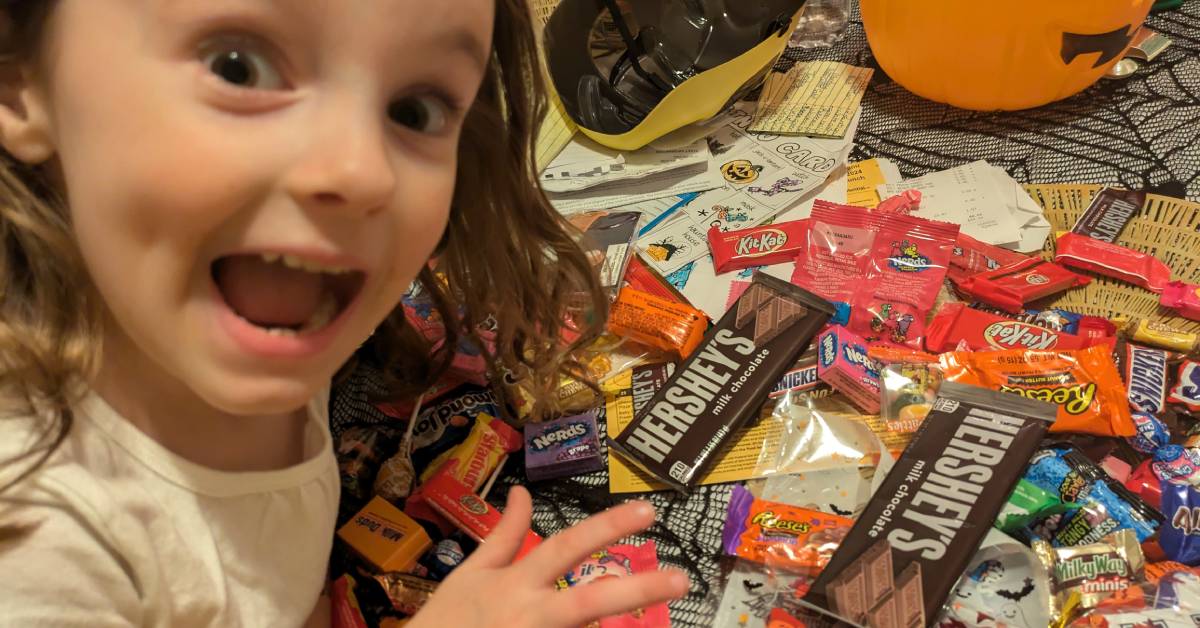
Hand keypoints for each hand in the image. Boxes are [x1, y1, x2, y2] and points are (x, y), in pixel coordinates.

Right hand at [407, 486, 688, 627]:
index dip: (606, 525)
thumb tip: (521, 491)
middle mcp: (530, 616)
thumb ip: (504, 534)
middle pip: (591, 601)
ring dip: (618, 626)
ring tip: (652, 606)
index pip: (567, 546)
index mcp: (515, 584)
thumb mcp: (471, 573)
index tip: (647, 510)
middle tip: (680, 579)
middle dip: (638, 589)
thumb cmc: (447, 620)